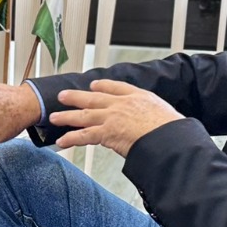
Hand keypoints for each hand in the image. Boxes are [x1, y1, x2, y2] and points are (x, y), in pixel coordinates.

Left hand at [47, 79, 181, 156]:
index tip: (94, 86)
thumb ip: (153, 114)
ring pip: (84, 115)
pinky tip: (62, 141)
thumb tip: (155, 121)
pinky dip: (71, 138)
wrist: (169, 137)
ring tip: (54, 116)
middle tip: (63, 95)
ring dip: (67, 116)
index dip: (103, 86)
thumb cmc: (171, 128)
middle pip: (94, 98)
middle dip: (76, 97)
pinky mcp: (107, 132)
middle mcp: (121, 104)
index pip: (116, 87)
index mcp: (138, 96)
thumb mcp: (166, 112)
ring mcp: (112, 117)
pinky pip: (84, 136)